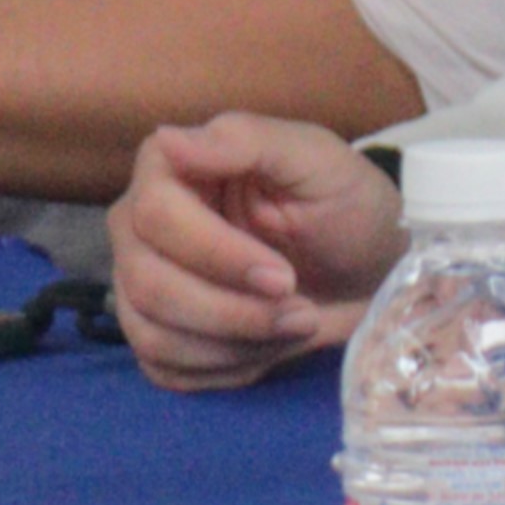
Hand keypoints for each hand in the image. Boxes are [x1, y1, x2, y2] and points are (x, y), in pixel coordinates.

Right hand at [109, 114, 406, 388]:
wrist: (365, 273)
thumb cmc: (345, 208)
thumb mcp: (320, 163)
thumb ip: (249, 141)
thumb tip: (168, 137)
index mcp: (170, 169)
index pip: (156, 216)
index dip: (217, 254)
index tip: (284, 276)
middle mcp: (138, 225)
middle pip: (147, 282)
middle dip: (232, 310)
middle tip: (301, 311)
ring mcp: (140, 282)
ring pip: (151, 332)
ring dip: (236, 341)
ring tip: (296, 324)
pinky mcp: (155, 334)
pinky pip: (164, 368)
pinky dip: (225, 367)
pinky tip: (268, 344)